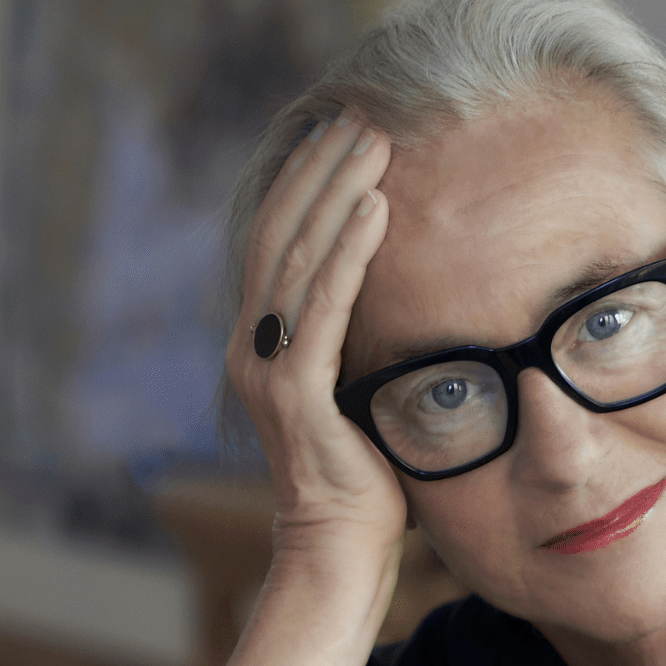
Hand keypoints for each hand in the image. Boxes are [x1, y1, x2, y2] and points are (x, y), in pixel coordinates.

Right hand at [227, 110, 408, 565]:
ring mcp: (268, 368)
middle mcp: (254, 346)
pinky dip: (349, 252)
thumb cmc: (366, 482)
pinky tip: (376, 208)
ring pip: (300, 257)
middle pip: (283, 233)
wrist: (340, 550)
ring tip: (372, 141)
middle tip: (361, 114)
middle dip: (321, 170)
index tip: (346, 135)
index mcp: (266, 343)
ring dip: (337, 192)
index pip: (283, 243)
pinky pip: (323, 307)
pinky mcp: (295, 393)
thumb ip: (365, 344)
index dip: (309, 183)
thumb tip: (411, 299)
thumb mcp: (364, 393)